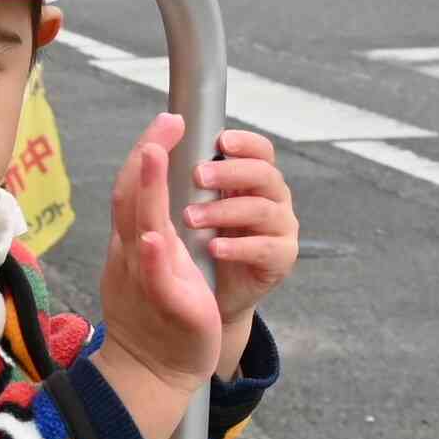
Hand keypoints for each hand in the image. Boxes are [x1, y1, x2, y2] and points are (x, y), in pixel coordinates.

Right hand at [90, 114, 227, 438]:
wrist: (152, 373)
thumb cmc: (155, 318)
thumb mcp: (144, 265)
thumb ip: (147, 230)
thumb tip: (151, 192)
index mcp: (131, 245)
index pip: (131, 190)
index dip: (145, 154)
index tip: (166, 124)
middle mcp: (133, 257)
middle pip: (131, 199)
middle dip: (148, 157)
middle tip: (168, 121)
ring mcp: (147, 280)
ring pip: (142, 230)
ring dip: (147, 191)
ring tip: (155, 154)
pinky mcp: (167, 307)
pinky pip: (156, 280)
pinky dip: (154, 258)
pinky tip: (156, 237)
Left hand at [186, 128, 296, 345]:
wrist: (207, 298)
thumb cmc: (199, 244)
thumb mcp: (193, 207)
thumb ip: (187, 179)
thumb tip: (159, 144)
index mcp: (250, 180)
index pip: (259, 151)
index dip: (245, 143)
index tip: (220, 140)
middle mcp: (272, 199)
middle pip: (263, 174)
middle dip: (230, 172)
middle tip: (198, 176)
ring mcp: (280, 228)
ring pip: (262, 210)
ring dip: (224, 211)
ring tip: (191, 218)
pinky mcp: (280, 259)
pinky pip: (264, 248)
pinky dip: (237, 246)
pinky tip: (213, 248)